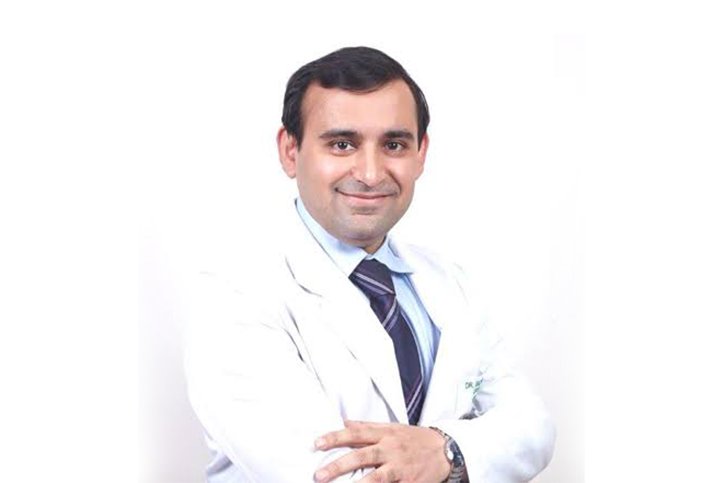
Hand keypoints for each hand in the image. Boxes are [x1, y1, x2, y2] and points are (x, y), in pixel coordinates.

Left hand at [313, 420, 449, 482]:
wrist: (445, 449)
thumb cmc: (414, 439)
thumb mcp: (392, 427)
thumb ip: (367, 426)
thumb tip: (345, 422)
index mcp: (384, 434)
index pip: (356, 433)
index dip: (335, 437)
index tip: (317, 443)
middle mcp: (391, 449)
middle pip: (362, 456)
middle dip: (340, 465)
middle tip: (319, 474)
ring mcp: (400, 468)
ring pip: (377, 477)